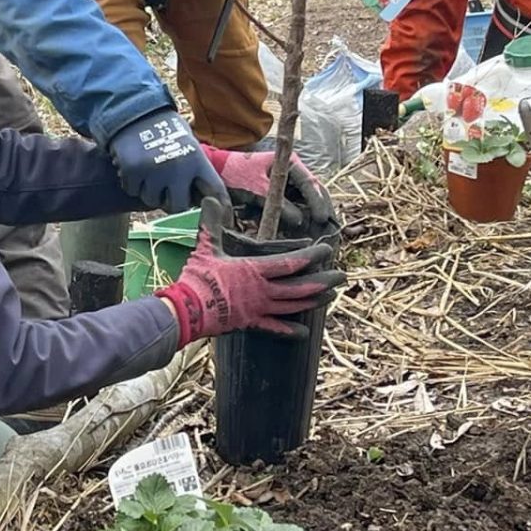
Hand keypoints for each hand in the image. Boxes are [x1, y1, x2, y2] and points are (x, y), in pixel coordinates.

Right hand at [108, 109, 227, 212]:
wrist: (135, 109)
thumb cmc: (166, 129)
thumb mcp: (189, 144)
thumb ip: (196, 170)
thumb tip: (205, 200)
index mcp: (197, 161)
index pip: (215, 191)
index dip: (220, 208)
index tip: (224, 220)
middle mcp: (178, 169)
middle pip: (180, 206)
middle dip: (173, 200)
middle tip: (167, 189)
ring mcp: (154, 172)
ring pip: (152, 200)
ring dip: (150, 191)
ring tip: (149, 172)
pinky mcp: (132, 172)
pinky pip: (133, 191)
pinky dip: (132, 183)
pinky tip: (135, 166)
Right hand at [155, 197, 342, 343]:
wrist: (188, 309)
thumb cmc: (198, 277)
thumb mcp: (205, 246)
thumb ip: (211, 222)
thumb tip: (211, 198)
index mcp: (255, 270)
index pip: (291, 262)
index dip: (312, 256)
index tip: (327, 250)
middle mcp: (263, 290)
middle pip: (300, 287)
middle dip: (323, 281)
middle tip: (342, 276)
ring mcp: (259, 309)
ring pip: (294, 306)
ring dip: (314, 301)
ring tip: (331, 296)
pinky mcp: (251, 323)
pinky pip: (275, 328)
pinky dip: (291, 330)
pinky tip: (305, 332)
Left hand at [200, 145, 335, 228]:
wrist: (215, 172)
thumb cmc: (235, 173)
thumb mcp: (257, 187)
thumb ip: (278, 203)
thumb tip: (300, 220)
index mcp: (291, 163)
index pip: (311, 183)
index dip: (318, 202)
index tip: (322, 218)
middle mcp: (293, 175)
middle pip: (313, 195)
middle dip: (320, 212)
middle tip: (326, 230)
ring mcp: (287, 188)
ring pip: (305, 205)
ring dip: (311, 220)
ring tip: (318, 236)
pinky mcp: (279, 200)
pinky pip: (293, 212)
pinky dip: (297, 223)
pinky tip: (302, 236)